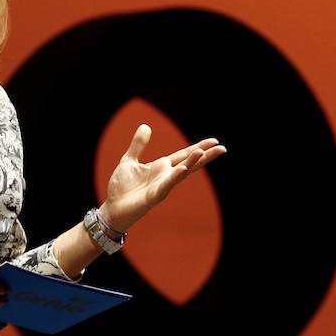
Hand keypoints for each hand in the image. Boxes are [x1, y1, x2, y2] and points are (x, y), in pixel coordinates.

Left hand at [100, 124, 226, 231]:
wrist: (113, 208)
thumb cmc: (122, 187)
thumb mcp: (129, 160)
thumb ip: (138, 144)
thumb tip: (146, 126)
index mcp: (161, 167)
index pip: (184, 154)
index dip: (198, 148)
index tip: (214, 141)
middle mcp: (165, 176)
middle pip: (189, 163)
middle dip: (205, 156)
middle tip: (222, 148)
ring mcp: (162, 186)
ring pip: (181, 173)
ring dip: (192, 163)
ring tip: (203, 153)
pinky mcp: (154, 196)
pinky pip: (166, 185)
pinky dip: (175, 177)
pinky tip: (183, 169)